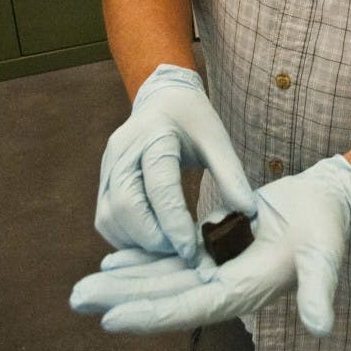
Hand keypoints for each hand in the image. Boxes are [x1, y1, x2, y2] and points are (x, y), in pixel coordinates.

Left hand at [72, 154, 350, 335]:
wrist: (326, 206)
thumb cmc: (327, 230)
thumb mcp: (326, 256)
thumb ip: (319, 291)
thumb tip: (320, 326)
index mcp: (244, 291)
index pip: (190, 307)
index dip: (151, 313)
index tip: (111, 317)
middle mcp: (224, 286)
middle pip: (164, 296)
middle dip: (121, 299)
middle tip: (77, 297)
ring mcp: (216, 268)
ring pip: (162, 278)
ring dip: (124, 282)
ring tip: (84, 286)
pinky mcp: (213, 248)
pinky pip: (172, 257)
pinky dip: (143, 260)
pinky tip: (114, 259)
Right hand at [95, 64, 255, 261]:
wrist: (164, 98)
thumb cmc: (193, 119)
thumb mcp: (217, 139)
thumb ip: (232, 175)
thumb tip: (247, 213)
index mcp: (155, 135)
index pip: (159, 187)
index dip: (173, 223)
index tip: (191, 249)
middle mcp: (123, 150)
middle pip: (125, 206)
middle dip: (152, 238)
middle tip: (181, 252)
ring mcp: (108, 165)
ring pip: (109, 217)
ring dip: (136, 242)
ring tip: (168, 249)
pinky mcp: (103, 179)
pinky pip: (105, 217)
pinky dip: (125, 237)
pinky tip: (151, 240)